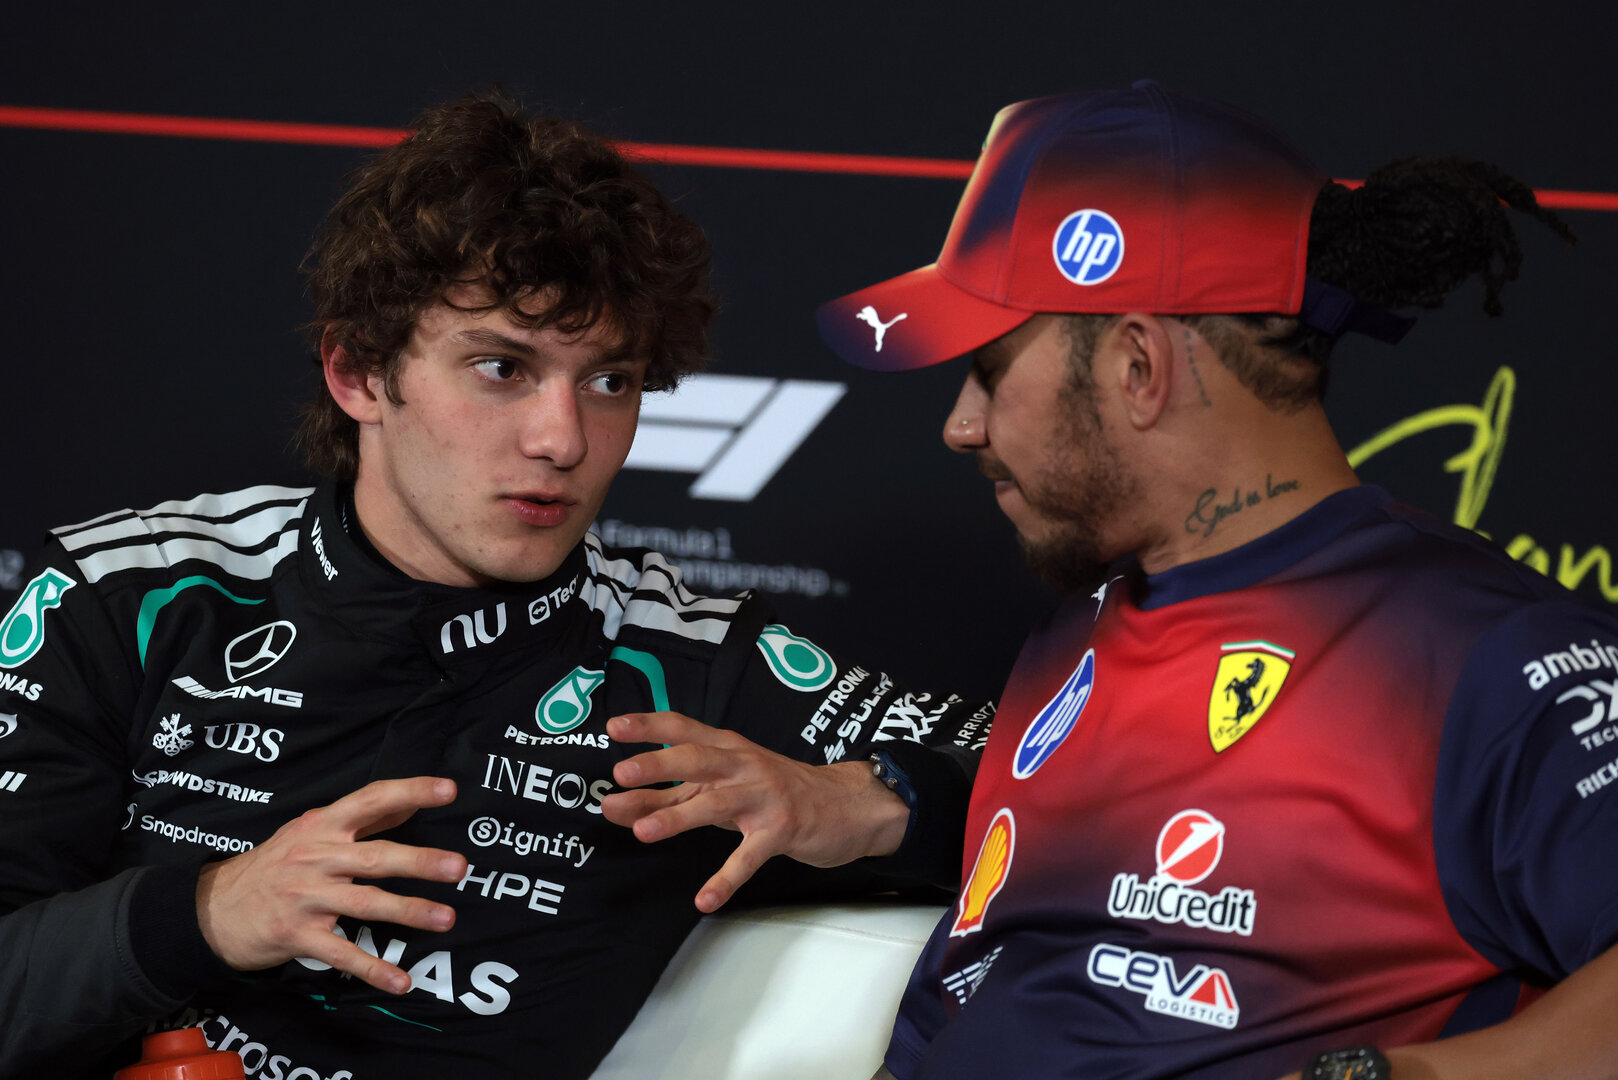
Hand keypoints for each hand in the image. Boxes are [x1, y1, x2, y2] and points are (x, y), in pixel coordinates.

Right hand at [195, 776, 467, 994]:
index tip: (449, 789)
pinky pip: (341, 953)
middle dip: (419, 861)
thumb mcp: (309, 831)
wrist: (210, 909)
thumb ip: (361, 819)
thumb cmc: (272, 866)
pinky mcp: (297, 935)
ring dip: (409, 911)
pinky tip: (401, 981)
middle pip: (375, 857)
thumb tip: (409, 801)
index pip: (371, 799)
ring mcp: (307, 897)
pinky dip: (373, 969)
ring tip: (446, 918)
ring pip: (365, 903)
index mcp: (322, 826)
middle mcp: (316, 857)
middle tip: (459, 866)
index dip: (410, 791)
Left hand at [600, 711, 909, 912]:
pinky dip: (726, 879)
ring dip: (679, 817)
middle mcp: (745, 766)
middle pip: (698, 759)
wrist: (849, 804)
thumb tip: (617, 805)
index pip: (684, 728)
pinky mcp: (782, 830)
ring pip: (717, 803)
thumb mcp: (724, 786)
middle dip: (660, 764)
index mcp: (728, 749)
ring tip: (643, 832)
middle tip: (622, 773)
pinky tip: (705, 899)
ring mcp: (765, 797)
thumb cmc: (776, 791)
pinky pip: (749, 857)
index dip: (649, 725)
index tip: (614, 726)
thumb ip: (672, 796)